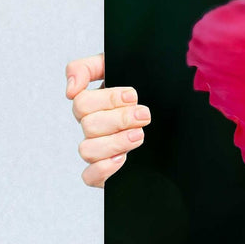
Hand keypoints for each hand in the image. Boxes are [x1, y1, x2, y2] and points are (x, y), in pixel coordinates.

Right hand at [66, 53, 149, 187]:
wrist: (174, 115)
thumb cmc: (146, 87)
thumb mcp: (121, 66)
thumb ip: (87, 68)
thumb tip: (70, 89)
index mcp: (94, 103)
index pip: (81, 102)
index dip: (107, 99)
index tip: (132, 96)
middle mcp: (93, 126)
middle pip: (88, 125)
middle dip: (119, 119)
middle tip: (144, 115)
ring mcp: (98, 149)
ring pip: (87, 150)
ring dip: (115, 142)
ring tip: (139, 135)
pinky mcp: (104, 171)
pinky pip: (89, 176)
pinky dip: (103, 168)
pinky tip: (123, 158)